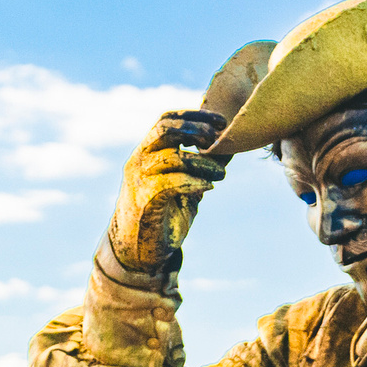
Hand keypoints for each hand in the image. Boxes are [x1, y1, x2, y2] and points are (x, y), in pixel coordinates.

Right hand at [106, 110, 228, 273]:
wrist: (137, 250)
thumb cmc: (163, 214)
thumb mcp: (184, 185)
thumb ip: (200, 166)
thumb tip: (229, 148)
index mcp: (147, 151)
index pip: (168, 120)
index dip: (196, 116)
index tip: (222, 122)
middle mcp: (139, 160)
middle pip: (166, 129)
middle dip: (197, 131)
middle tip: (219, 142)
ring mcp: (139, 180)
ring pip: (173, 158)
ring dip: (203, 163)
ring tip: (220, 173)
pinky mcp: (145, 201)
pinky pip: (172, 184)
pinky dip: (194, 182)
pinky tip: (208, 187)